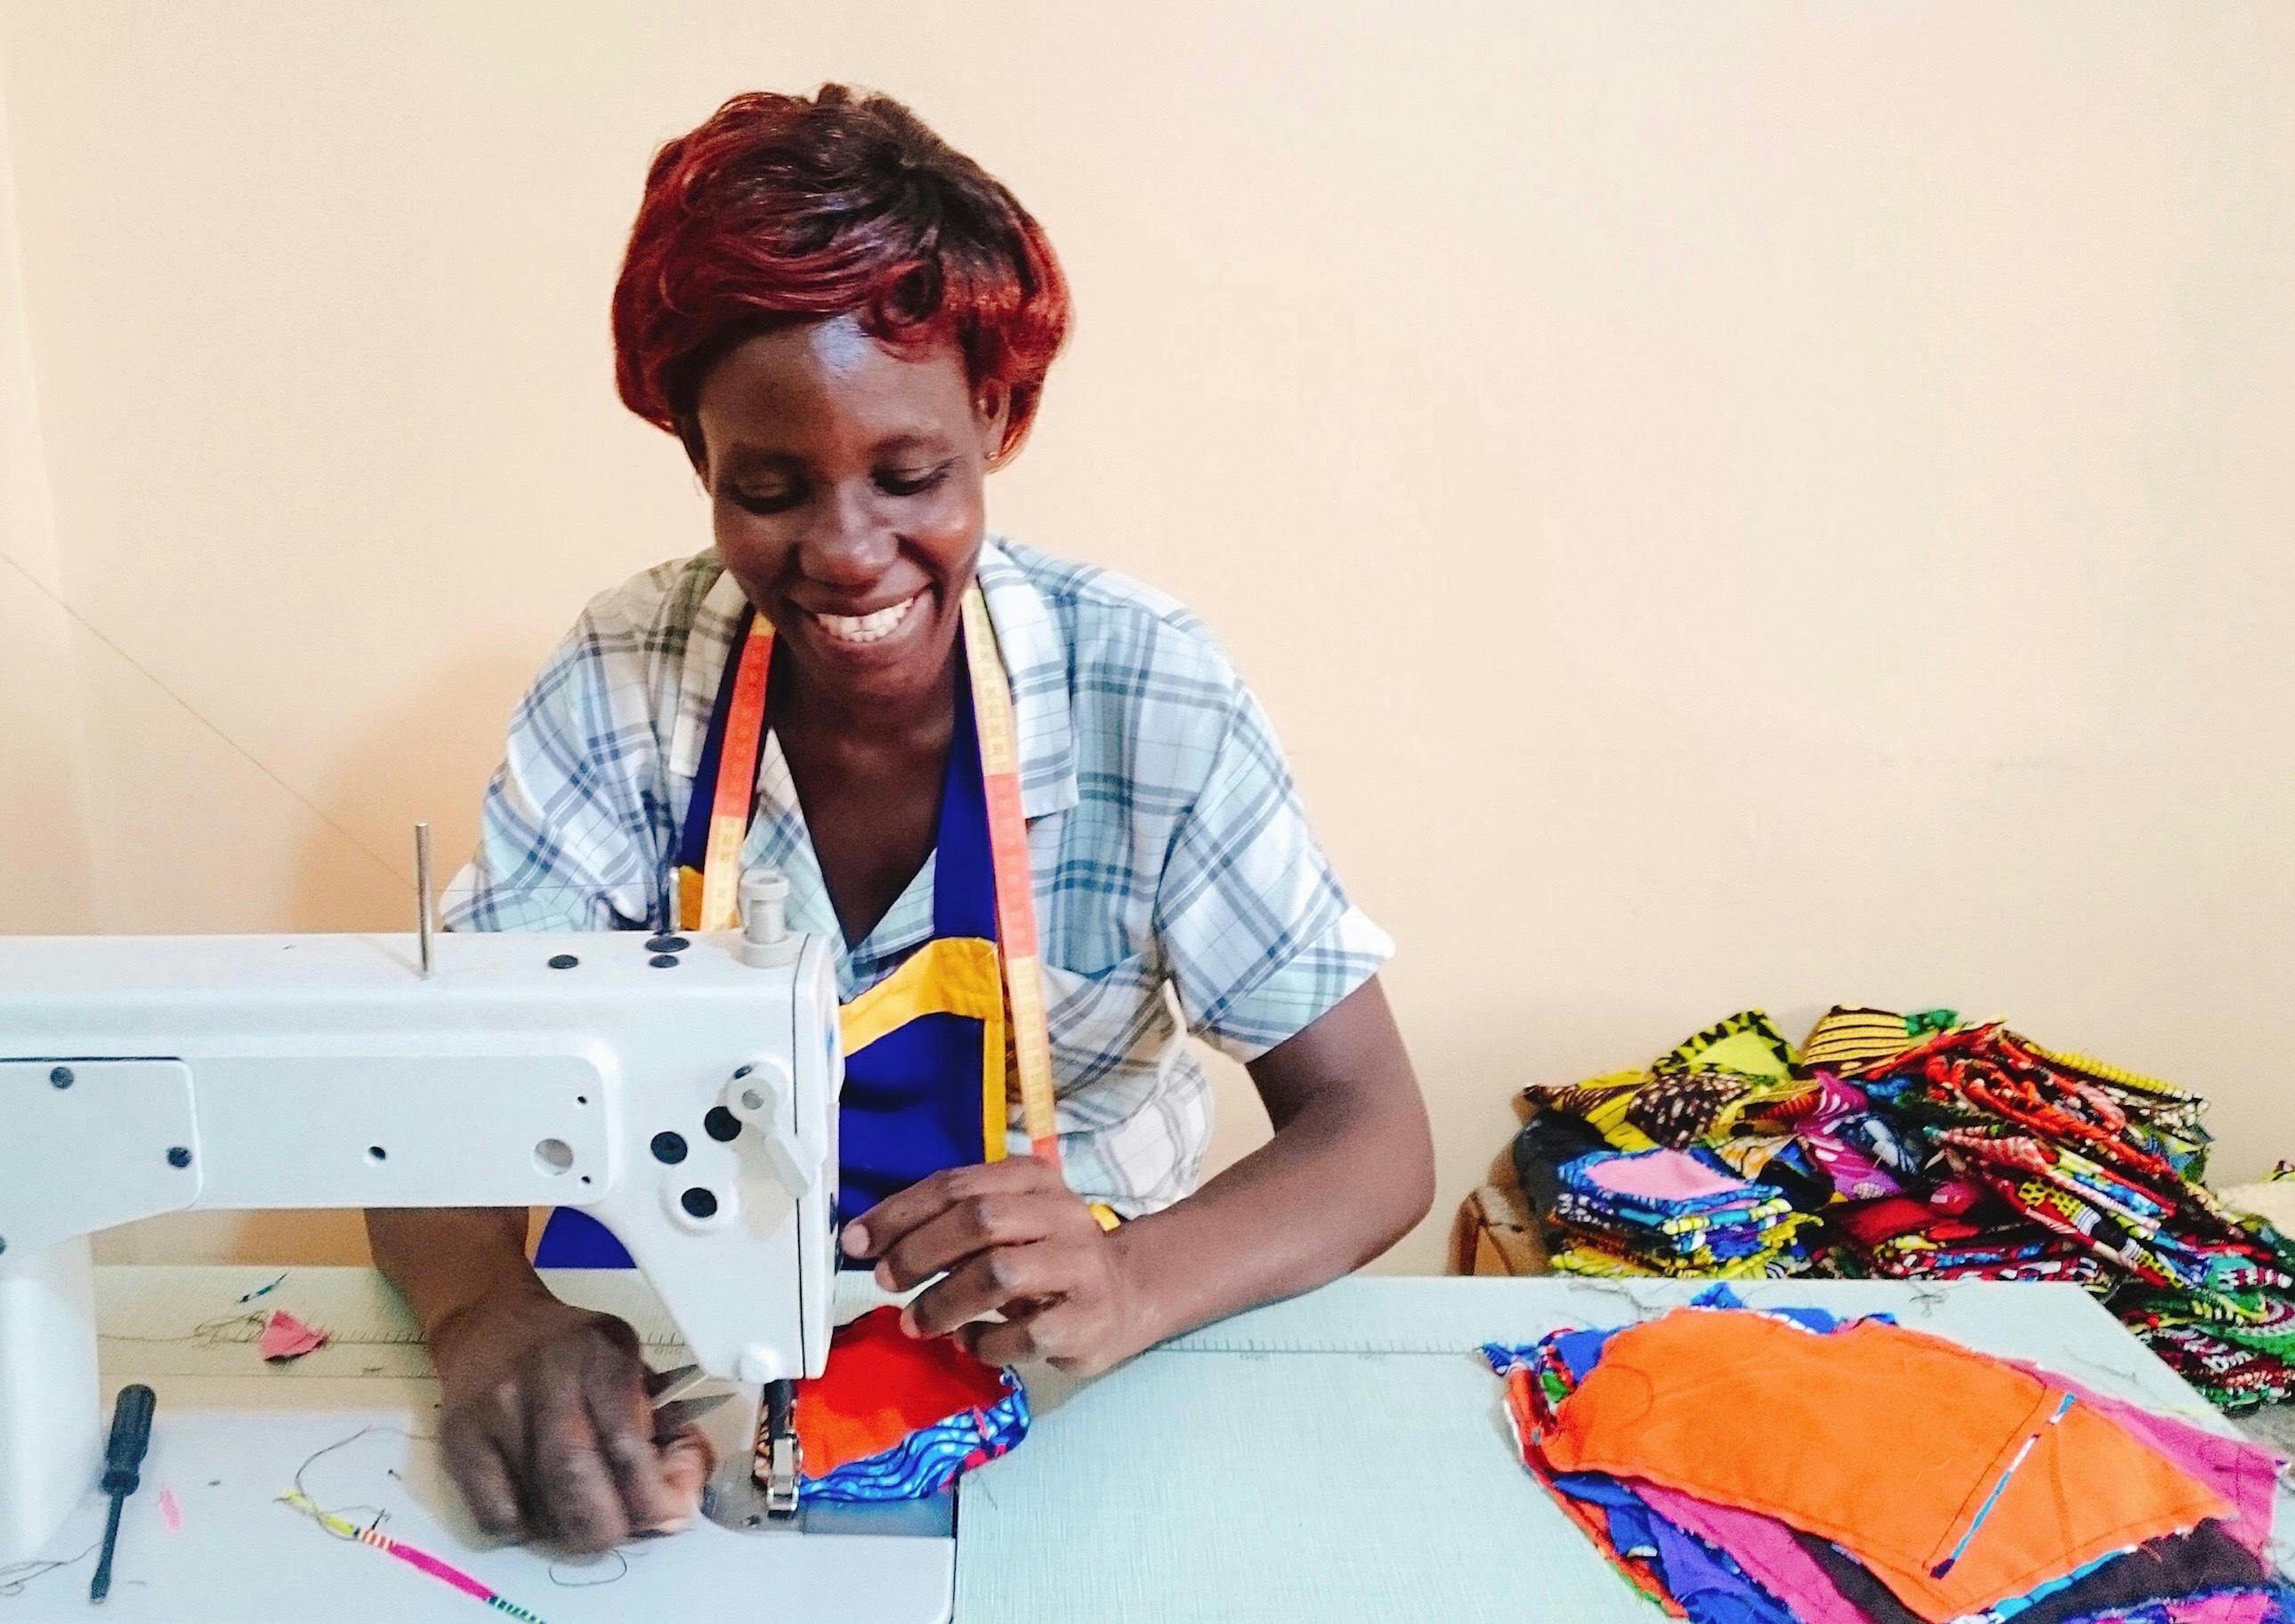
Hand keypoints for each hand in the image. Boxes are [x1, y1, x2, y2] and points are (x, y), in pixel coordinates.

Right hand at [430, 1287, 713, 1552]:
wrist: (492, 1323)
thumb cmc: (576, 1353)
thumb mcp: (630, 1364)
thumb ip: (664, 1428)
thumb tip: (678, 1504)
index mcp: (600, 1355)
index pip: (626, 1444)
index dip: (651, 1496)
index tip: (668, 1517)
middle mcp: (545, 1379)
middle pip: (575, 1480)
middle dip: (609, 1526)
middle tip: (621, 1532)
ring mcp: (496, 1412)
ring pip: (537, 1507)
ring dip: (571, 1533)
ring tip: (584, 1519)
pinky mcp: (459, 1441)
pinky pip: (496, 1518)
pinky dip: (527, 1531)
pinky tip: (540, 1508)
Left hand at [844, 1157, 1154, 1376]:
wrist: (1125, 1295)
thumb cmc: (1045, 1257)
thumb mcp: (1006, 1224)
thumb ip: (949, 1224)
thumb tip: (868, 1243)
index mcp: (1032, 1179)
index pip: (956, 1184)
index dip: (899, 1213)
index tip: (855, 1243)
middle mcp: (1061, 1213)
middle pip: (977, 1220)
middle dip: (918, 1252)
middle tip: (884, 1282)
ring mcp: (1079, 1266)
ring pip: (998, 1274)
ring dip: (943, 1303)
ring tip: (916, 1323)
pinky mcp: (1087, 1319)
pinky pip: (1022, 1334)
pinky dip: (983, 1342)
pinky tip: (968, 1342)